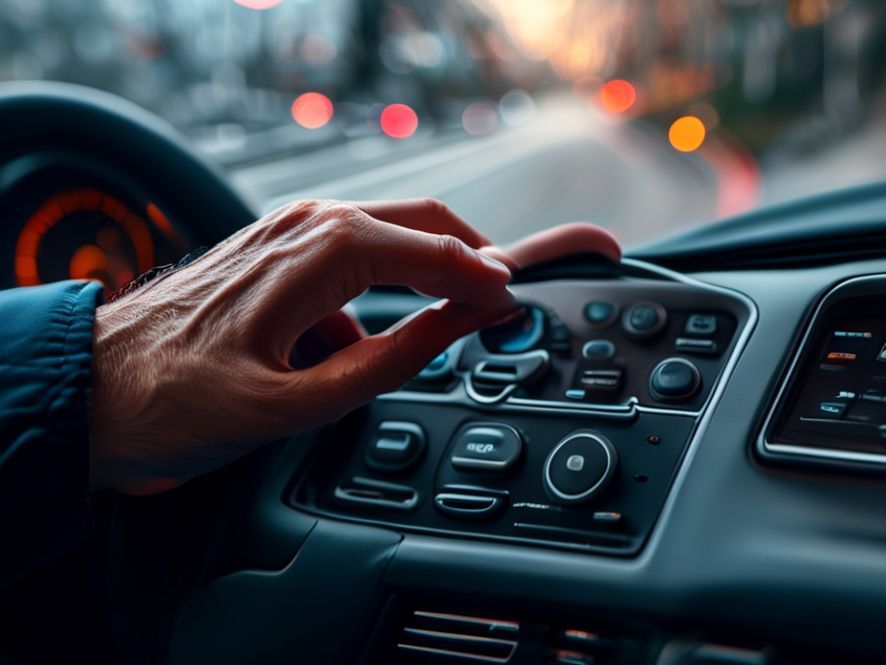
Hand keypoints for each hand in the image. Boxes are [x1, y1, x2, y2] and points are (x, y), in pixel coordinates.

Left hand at [89, 199, 618, 494]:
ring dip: (428, 274)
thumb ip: (392, 359)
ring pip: (390, 235)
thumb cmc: (175, 400)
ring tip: (448, 325)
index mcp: (321, 249)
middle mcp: (308, 224)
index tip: (527, 305)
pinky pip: (350, 259)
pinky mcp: (274, 253)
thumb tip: (460, 326)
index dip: (492, 280)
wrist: (90, 391)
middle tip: (510, 300)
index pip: (439, 251)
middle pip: (424, 222)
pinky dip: (377, 294)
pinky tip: (361, 342)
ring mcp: (288, 233)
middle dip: (475, 257)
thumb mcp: (299, 402)